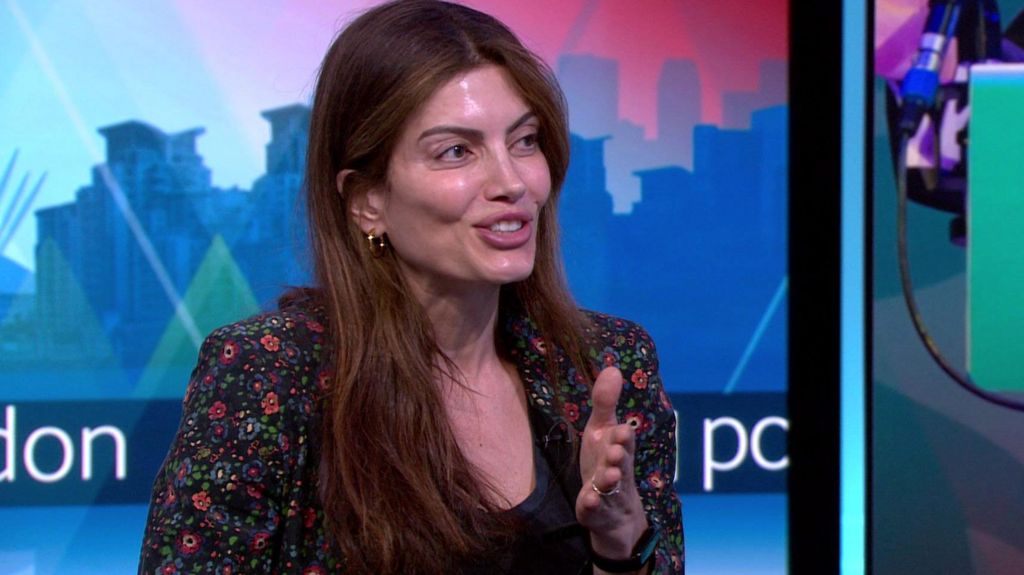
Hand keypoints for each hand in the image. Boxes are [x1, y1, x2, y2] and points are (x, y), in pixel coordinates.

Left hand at [576, 367, 648, 559]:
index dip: (623, 438)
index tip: (623, 430)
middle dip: (620, 458)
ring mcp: (608, 494)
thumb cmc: (605, 463)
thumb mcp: (602, 431)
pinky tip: (589, 501)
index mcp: (619, 450)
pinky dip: (593, 506)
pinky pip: (595, 510)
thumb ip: (605, 403)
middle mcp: (618, 471)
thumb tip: (613, 368)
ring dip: (609, 481)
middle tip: (616, 451)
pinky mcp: (596, 513)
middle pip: (621, 465)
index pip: (623, 442)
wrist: (613, 513)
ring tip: (609, 475)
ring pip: (611, 488)